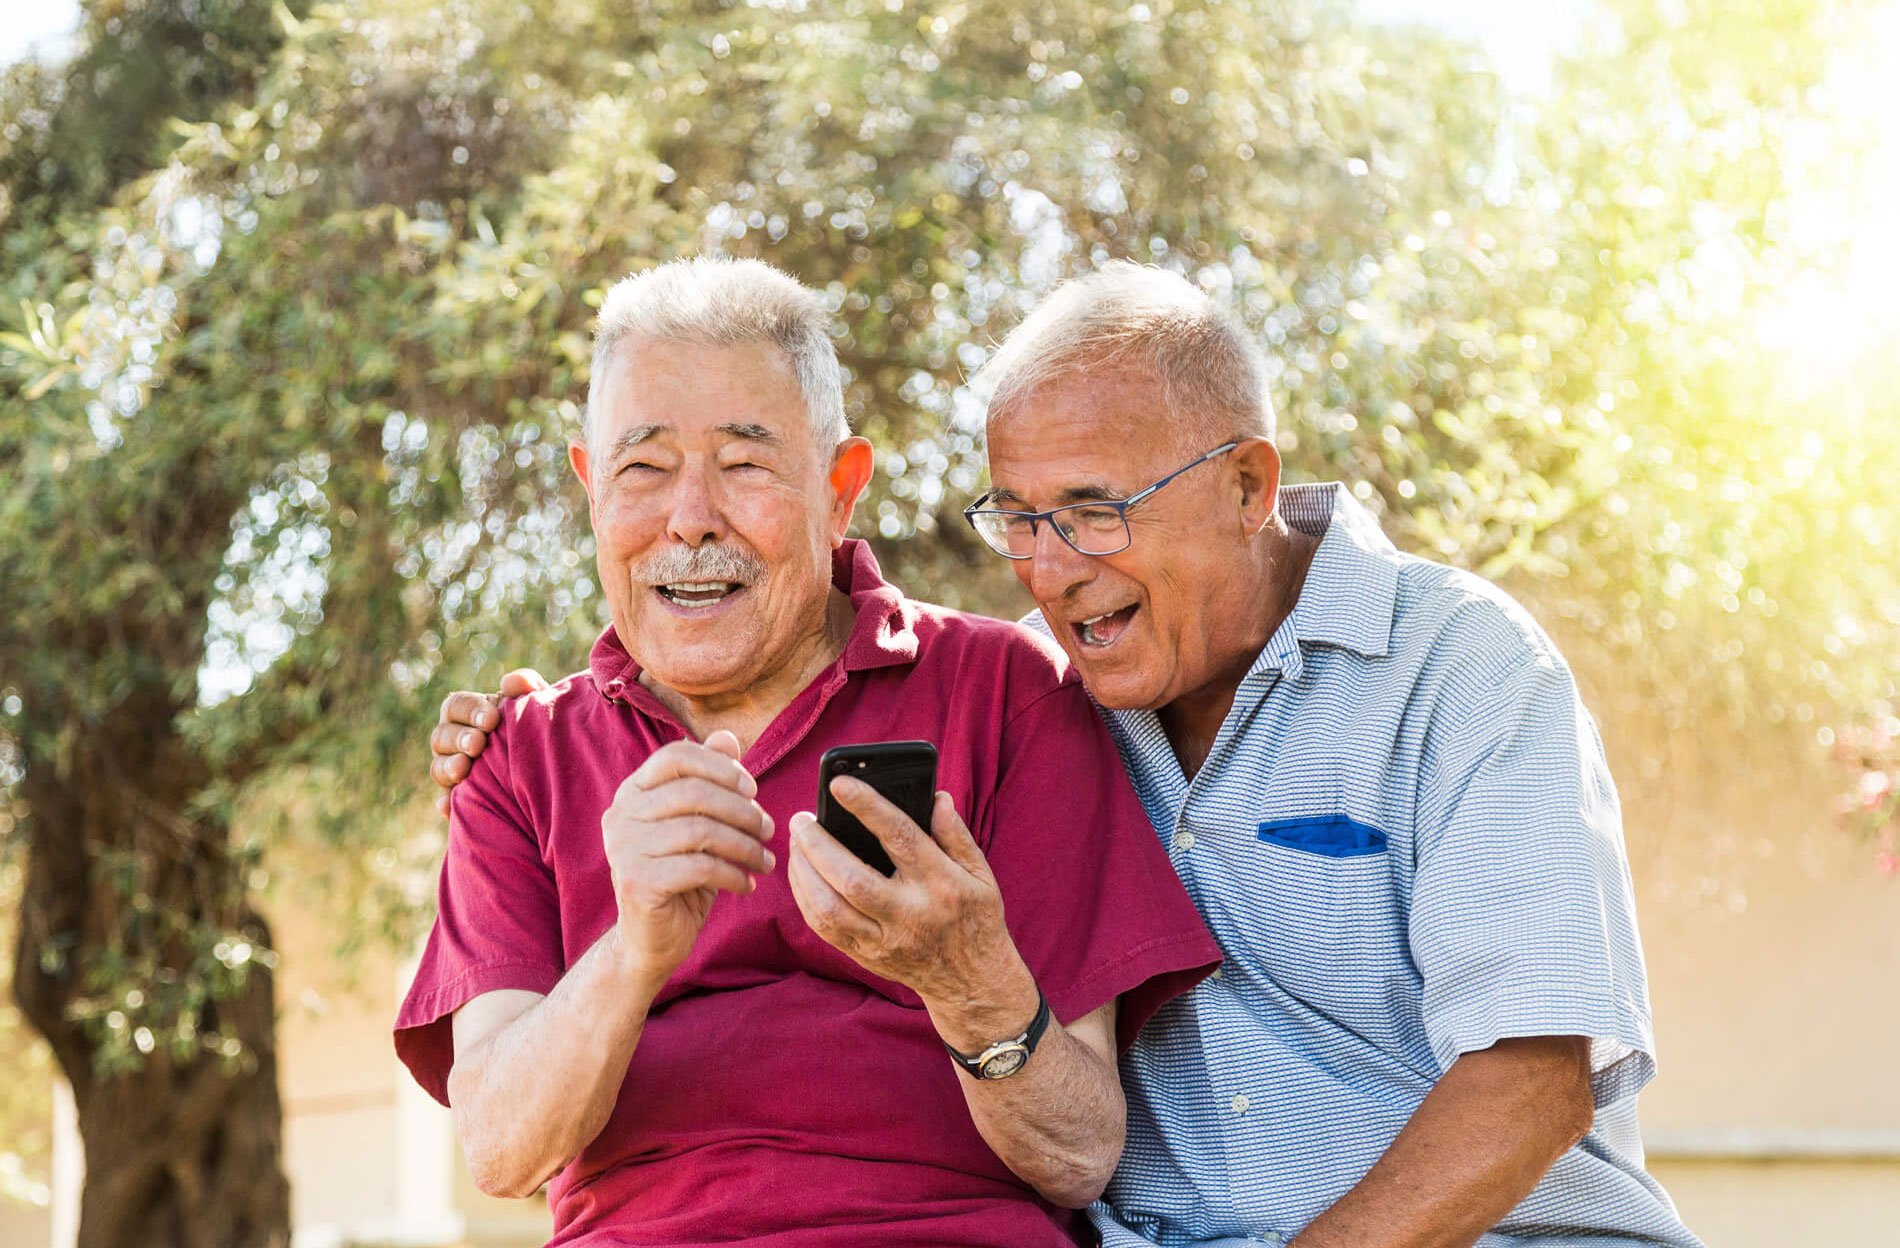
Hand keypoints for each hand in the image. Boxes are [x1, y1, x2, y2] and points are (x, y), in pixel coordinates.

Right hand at [430, 668, 548, 815]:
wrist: (553, 769)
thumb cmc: (540, 728)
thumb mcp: (538, 705)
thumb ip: (528, 687)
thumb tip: (510, 682)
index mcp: (468, 714)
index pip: (455, 706)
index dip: (469, 711)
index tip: (491, 719)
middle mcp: (454, 741)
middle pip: (441, 736)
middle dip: (459, 739)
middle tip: (478, 744)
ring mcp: (453, 770)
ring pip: (438, 767)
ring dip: (448, 767)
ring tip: (464, 768)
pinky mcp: (460, 799)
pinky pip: (446, 802)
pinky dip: (446, 803)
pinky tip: (449, 806)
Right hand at [604, 731, 775, 987]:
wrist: (650, 939)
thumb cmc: (680, 875)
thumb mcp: (697, 824)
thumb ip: (709, 780)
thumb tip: (726, 737)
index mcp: (632, 793)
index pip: (676, 756)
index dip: (720, 767)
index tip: (752, 790)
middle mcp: (620, 815)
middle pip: (694, 792)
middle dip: (741, 809)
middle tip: (768, 829)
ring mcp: (624, 849)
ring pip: (701, 830)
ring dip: (744, 845)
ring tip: (765, 860)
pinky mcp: (637, 882)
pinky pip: (700, 867)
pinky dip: (733, 874)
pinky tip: (747, 884)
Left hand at [786, 780, 1034, 1046]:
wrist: (971, 984)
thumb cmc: (975, 919)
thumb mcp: (981, 874)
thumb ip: (956, 835)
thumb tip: (936, 798)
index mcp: (941, 884)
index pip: (900, 838)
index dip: (868, 807)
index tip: (840, 784)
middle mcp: (910, 914)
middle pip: (852, 878)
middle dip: (818, 845)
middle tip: (801, 819)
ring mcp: (884, 940)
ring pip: (829, 908)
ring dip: (803, 872)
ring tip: (796, 843)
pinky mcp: (866, 956)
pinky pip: (823, 928)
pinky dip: (805, 898)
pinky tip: (801, 874)